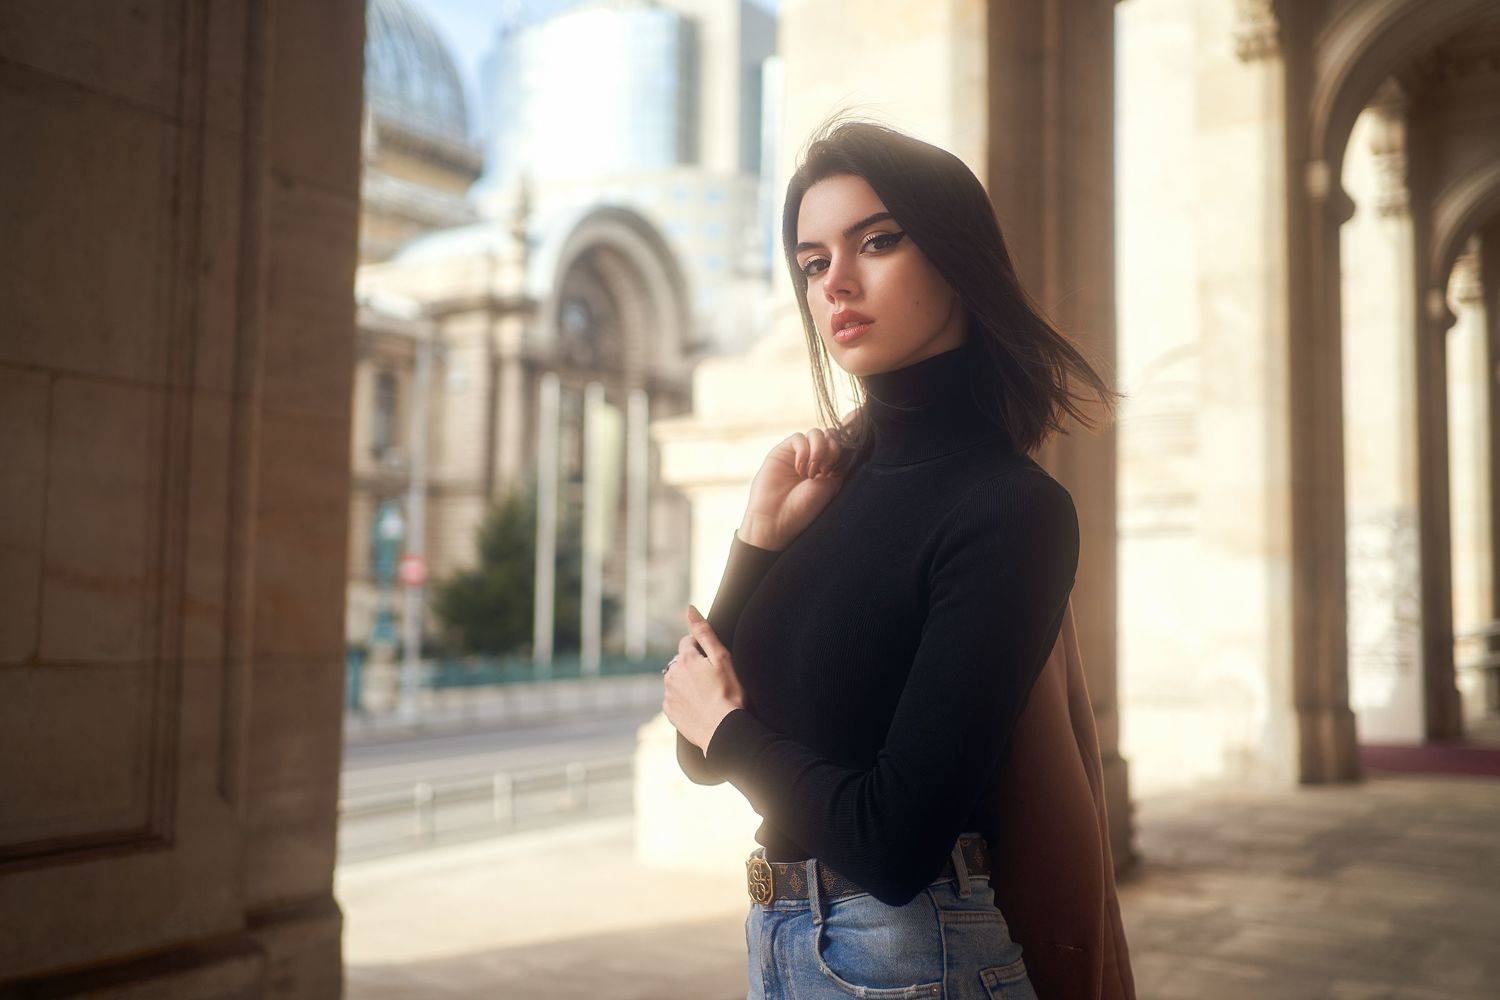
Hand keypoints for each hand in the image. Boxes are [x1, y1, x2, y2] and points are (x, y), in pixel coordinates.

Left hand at [663, 605, 744, 750]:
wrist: (724, 730)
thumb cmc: (729, 694)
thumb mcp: (721, 658)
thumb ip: (704, 632)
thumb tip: (689, 609)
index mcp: (685, 659)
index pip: (687, 643)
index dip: (702, 650)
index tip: (713, 663)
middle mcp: (671, 675)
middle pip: (681, 662)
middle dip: (693, 667)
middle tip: (713, 681)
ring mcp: (669, 695)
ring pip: (676, 681)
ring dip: (688, 683)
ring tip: (707, 695)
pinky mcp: (669, 712)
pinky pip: (674, 699)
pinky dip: (684, 700)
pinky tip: (700, 707)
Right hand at [740, 416, 853, 548]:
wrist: (777, 519)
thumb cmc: (804, 508)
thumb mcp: (831, 486)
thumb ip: (839, 465)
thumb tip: (849, 446)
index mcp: (828, 468)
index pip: (841, 445)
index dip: (843, 449)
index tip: (837, 467)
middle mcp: (813, 459)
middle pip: (830, 435)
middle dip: (832, 449)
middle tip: (824, 471)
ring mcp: (798, 454)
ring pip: (816, 433)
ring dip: (819, 449)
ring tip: (812, 472)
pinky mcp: (782, 451)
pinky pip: (798, 438)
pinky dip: (803, 451)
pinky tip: (800, 469)